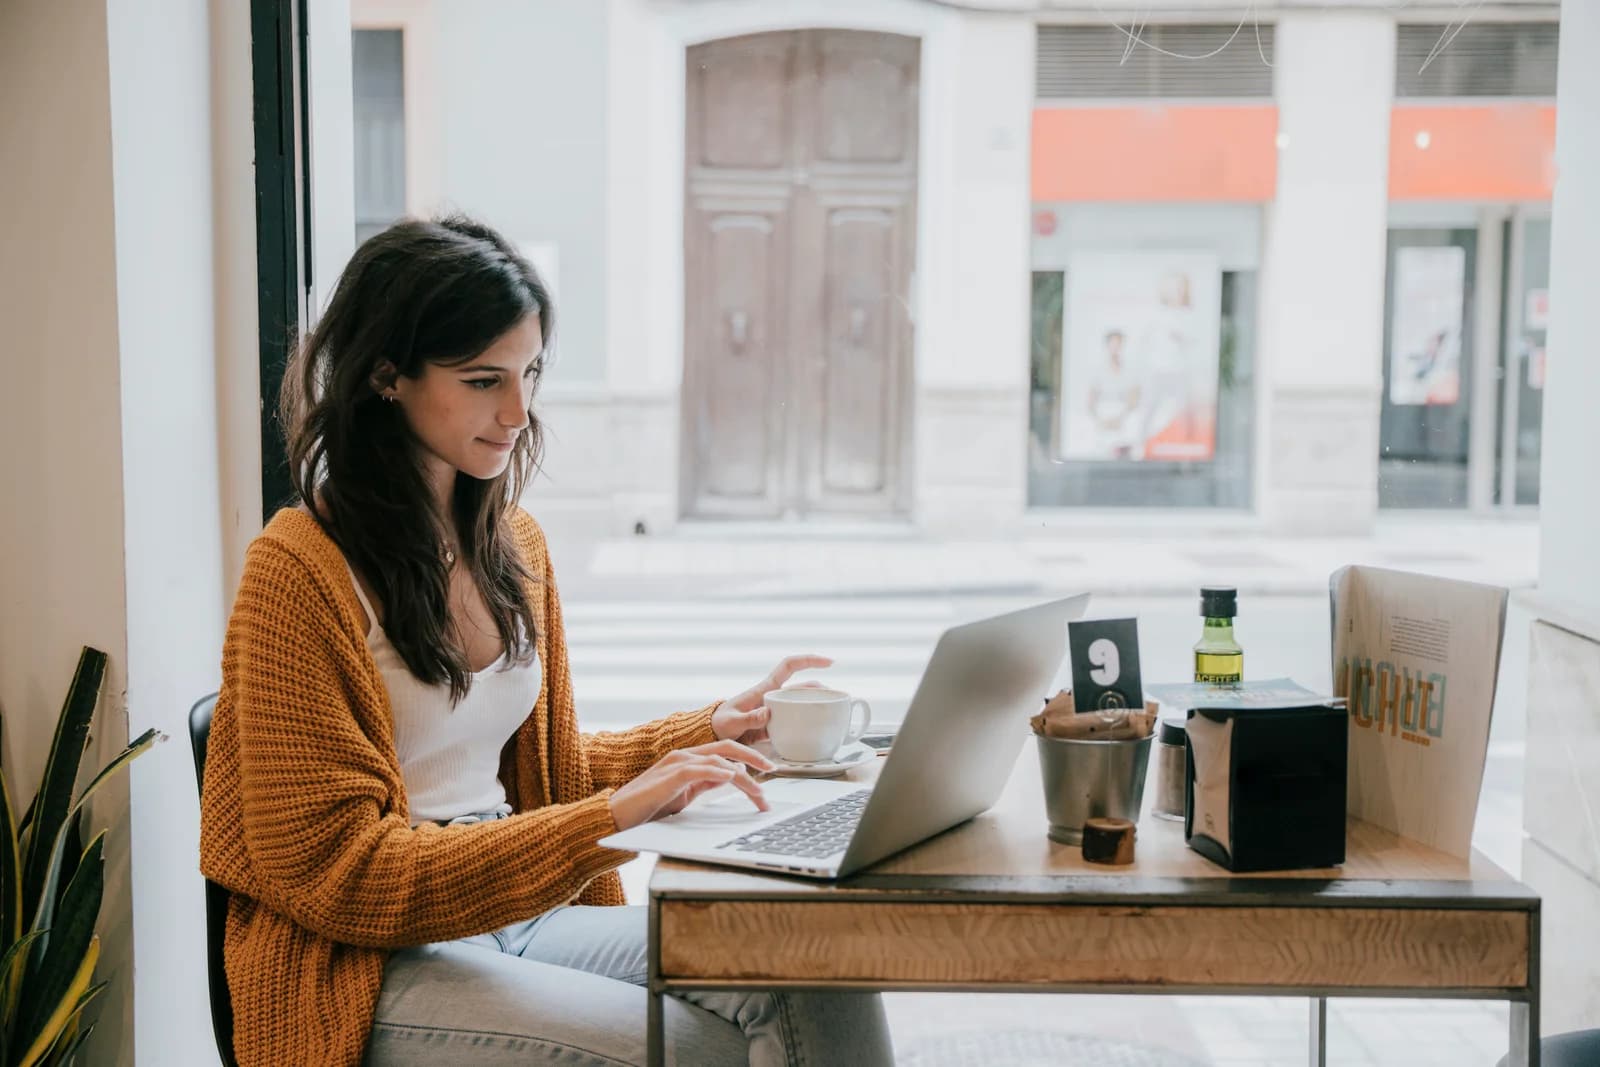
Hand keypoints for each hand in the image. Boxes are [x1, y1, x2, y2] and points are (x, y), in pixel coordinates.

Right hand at [608, 740, 777, 830]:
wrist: (617, 816)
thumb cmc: (647, 808)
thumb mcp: (684, 795)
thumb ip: (703, 783)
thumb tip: (728, 776)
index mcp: (689, 759)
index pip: (726, 753)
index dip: (750, 762)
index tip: (768, 775)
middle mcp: (685, 755)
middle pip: (728, 748)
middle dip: (755, 758)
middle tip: (774, 770)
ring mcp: (677, 762)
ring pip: (720, 760)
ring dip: (744, 777)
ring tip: (759, 792)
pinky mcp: (670, 775)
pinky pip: (699, 769)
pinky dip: (718, 773)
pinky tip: (732, 778)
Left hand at [711, 654, 833, 743]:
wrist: (713, 735)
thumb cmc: (720, 724)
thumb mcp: (732, 722)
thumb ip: (749, 719)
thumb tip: (768, 713)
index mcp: (764, 689)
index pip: (789, 666)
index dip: (809, 660)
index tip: (828, 661)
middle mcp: (773, 697)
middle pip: (802, 687)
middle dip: (821, 689)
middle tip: (838, 698)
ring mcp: (776, 711)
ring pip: (802, 704)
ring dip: (817, 706)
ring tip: (834, 714)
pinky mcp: (776, 725)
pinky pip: (796, 721)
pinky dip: (808, 724)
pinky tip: (818, 731)